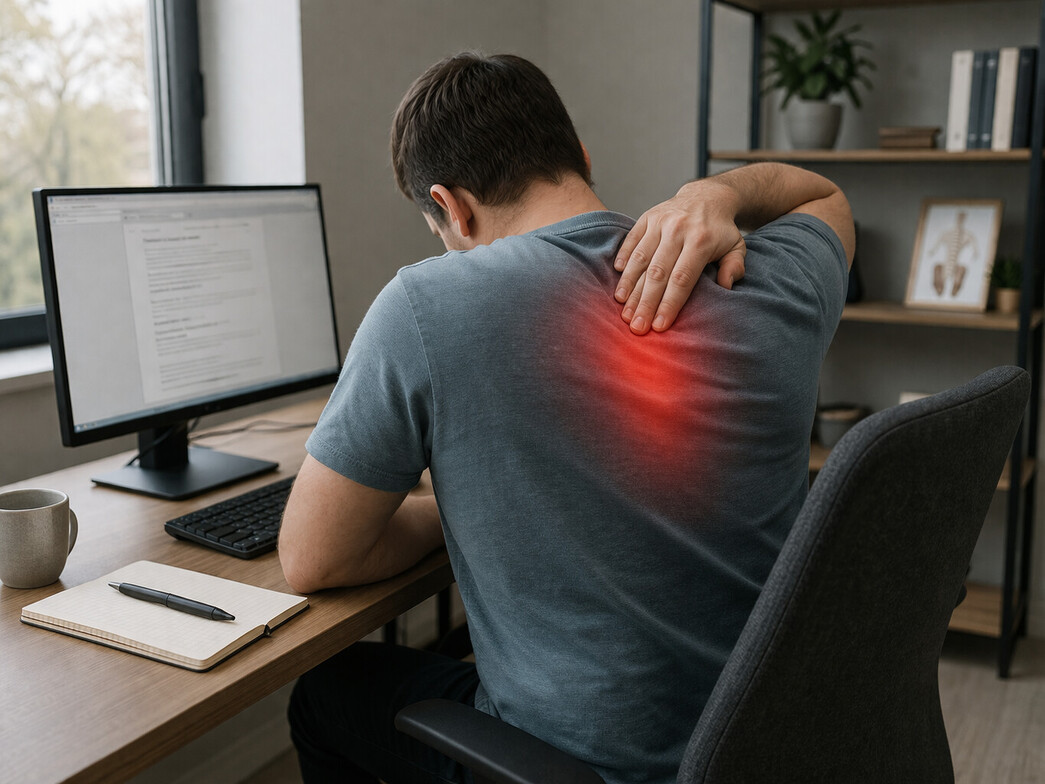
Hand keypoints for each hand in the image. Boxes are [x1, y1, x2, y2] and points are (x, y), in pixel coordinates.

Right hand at [614, 180, 746, 334]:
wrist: (707, 197)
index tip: (659, 326)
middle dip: (645, 303)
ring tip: (624, 311)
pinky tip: (619, 284)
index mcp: (701, 240)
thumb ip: (734, 266)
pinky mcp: (647, 218)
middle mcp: (678, 230)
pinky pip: (631, 241)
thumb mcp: (737, 246)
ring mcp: (660, 222)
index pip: (682, 279)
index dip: (669, 304)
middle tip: (636, 326)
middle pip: (658, 273)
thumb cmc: (720, 231)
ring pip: (641, 259)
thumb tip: (726, 286)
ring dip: (630, 288)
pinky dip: (624, 262)